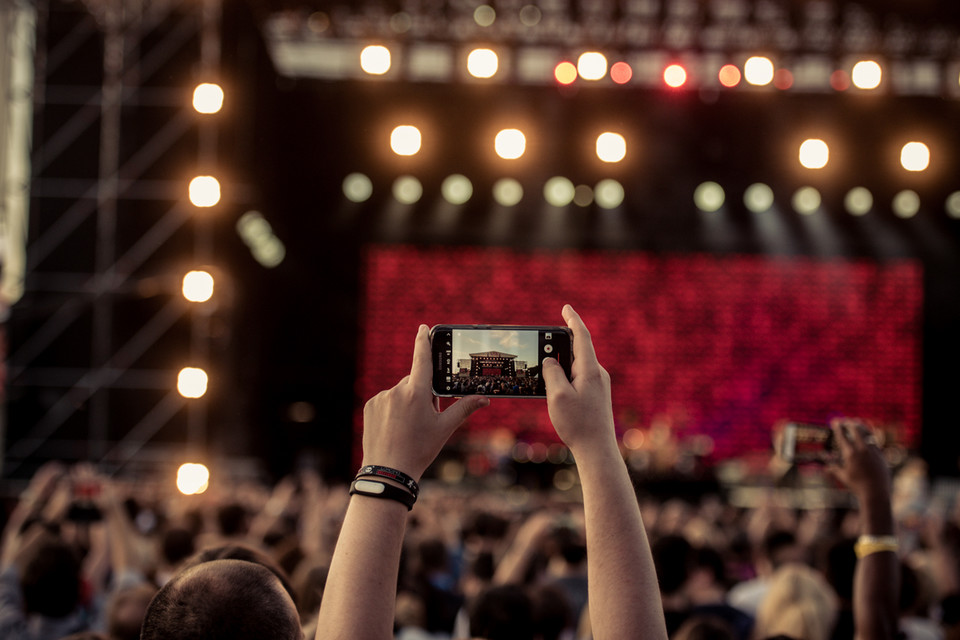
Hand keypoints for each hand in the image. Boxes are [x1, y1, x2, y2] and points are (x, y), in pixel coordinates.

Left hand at [361, 324, 488, 479]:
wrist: (389, 471)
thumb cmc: (420, 449)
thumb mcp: (444, 428)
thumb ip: (464, 408)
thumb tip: (485, 398)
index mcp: (417, 392)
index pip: (421, 359)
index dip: (423, 341)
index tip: (423, 328)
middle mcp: (397, 391)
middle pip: (414, 382)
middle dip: (421, 394)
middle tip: (425, 417)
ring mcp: (381, 398)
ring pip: (399, 393)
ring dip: (406, 403)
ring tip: (408, 428)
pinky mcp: (370, 407)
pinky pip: (385, 401)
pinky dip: (391, 410)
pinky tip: (394, 428)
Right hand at [541, 305, 616, 458]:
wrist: (597, 450)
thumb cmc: (578, 424)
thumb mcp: (558, 396)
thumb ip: (552, 373)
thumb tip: (550, 361)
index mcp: (590, 370)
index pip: (582, 336)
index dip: (573, 319)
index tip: (565, 307)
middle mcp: (597, 374)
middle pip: (578, 350)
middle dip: (561, 344)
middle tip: (544, 342)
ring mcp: (598, 385)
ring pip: (576, 366)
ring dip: (561, 364)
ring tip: (544, 370)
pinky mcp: (596, 395)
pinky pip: (578, 378)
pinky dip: (565, 377)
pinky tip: (554, 388)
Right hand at [827, 418, 890, 502]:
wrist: (876, 492)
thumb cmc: (857, 486)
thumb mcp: (843, 476)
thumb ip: (834, 468)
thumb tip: (825, 465)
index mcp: (850, 454)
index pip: (842, 436)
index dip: (838, 427)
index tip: (835, 421)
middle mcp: (862, 450)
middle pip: (856, 430)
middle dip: (850, 423)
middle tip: (846, 420)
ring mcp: (873, 451)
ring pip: (867, 433)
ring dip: (861, 427)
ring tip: (857, 423)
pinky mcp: (881, 454)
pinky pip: (874, 441)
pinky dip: (869, 435)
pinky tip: (867, 435)